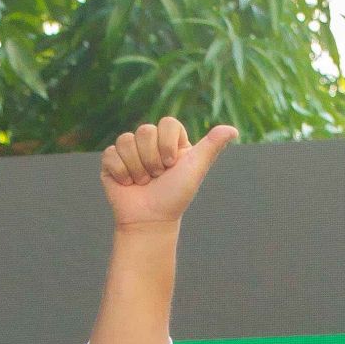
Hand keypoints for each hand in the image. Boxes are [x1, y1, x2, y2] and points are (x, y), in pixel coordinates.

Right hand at [98, 118, 236, 228]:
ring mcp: (129, 151)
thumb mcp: (195, 169)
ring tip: (143, 181)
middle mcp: (150, 142)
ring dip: (137, 168)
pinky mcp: (111, 161)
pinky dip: (122, 173)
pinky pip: (111, 154)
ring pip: (126, 141)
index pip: (167, 123)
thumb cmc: (175, 196)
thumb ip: (212, 146)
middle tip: (157, 176)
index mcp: (171, 141)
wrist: (150, 220)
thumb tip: (233, 130)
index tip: (172, 165)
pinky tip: (128, 183)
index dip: (168, 145)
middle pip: (145, 131)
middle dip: (153, 160)